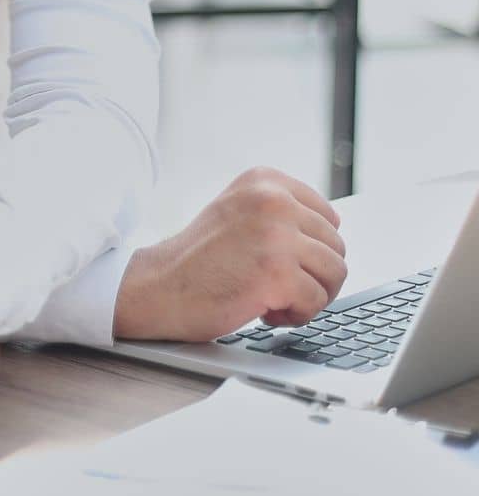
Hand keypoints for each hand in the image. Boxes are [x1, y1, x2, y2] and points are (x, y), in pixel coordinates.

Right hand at [113, 167, 348, 341]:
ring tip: (273, 298)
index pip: (328, 216)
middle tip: (277, 286)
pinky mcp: (278, 273)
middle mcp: (272, 200)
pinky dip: (296, 315)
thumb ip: (281, 213)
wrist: (158, 287)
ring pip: (335, 274)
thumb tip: (334, 233)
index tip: (284, 261)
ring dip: (309, 295)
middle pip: (336, 246)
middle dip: (313, 274)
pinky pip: (317, 301)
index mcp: (264, 180)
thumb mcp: (239, 213)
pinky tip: (265, 311)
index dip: (311, 248)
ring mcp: (276, 235)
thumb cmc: (198, 260)